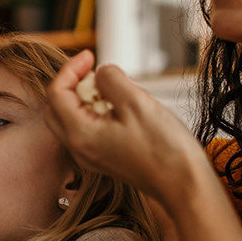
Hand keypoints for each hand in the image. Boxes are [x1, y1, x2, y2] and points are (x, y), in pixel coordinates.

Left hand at [41, 51, 208, 203]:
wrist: (185, 185)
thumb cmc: (165, 148)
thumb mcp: (136, 102)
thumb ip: (110, 80)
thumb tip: (99, 73)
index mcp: (81, 134)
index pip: (56, 93)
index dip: (70, 69)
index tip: (90, 55)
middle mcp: (79, 148)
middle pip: (57, 107)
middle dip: (73, 84)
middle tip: (98, 74)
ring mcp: (91, 156)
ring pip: (72, 118)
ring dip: (87, 99)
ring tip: (117, 92)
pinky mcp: (105, 158)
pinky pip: (90, 129)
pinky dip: (98, 113)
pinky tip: (125, 110)